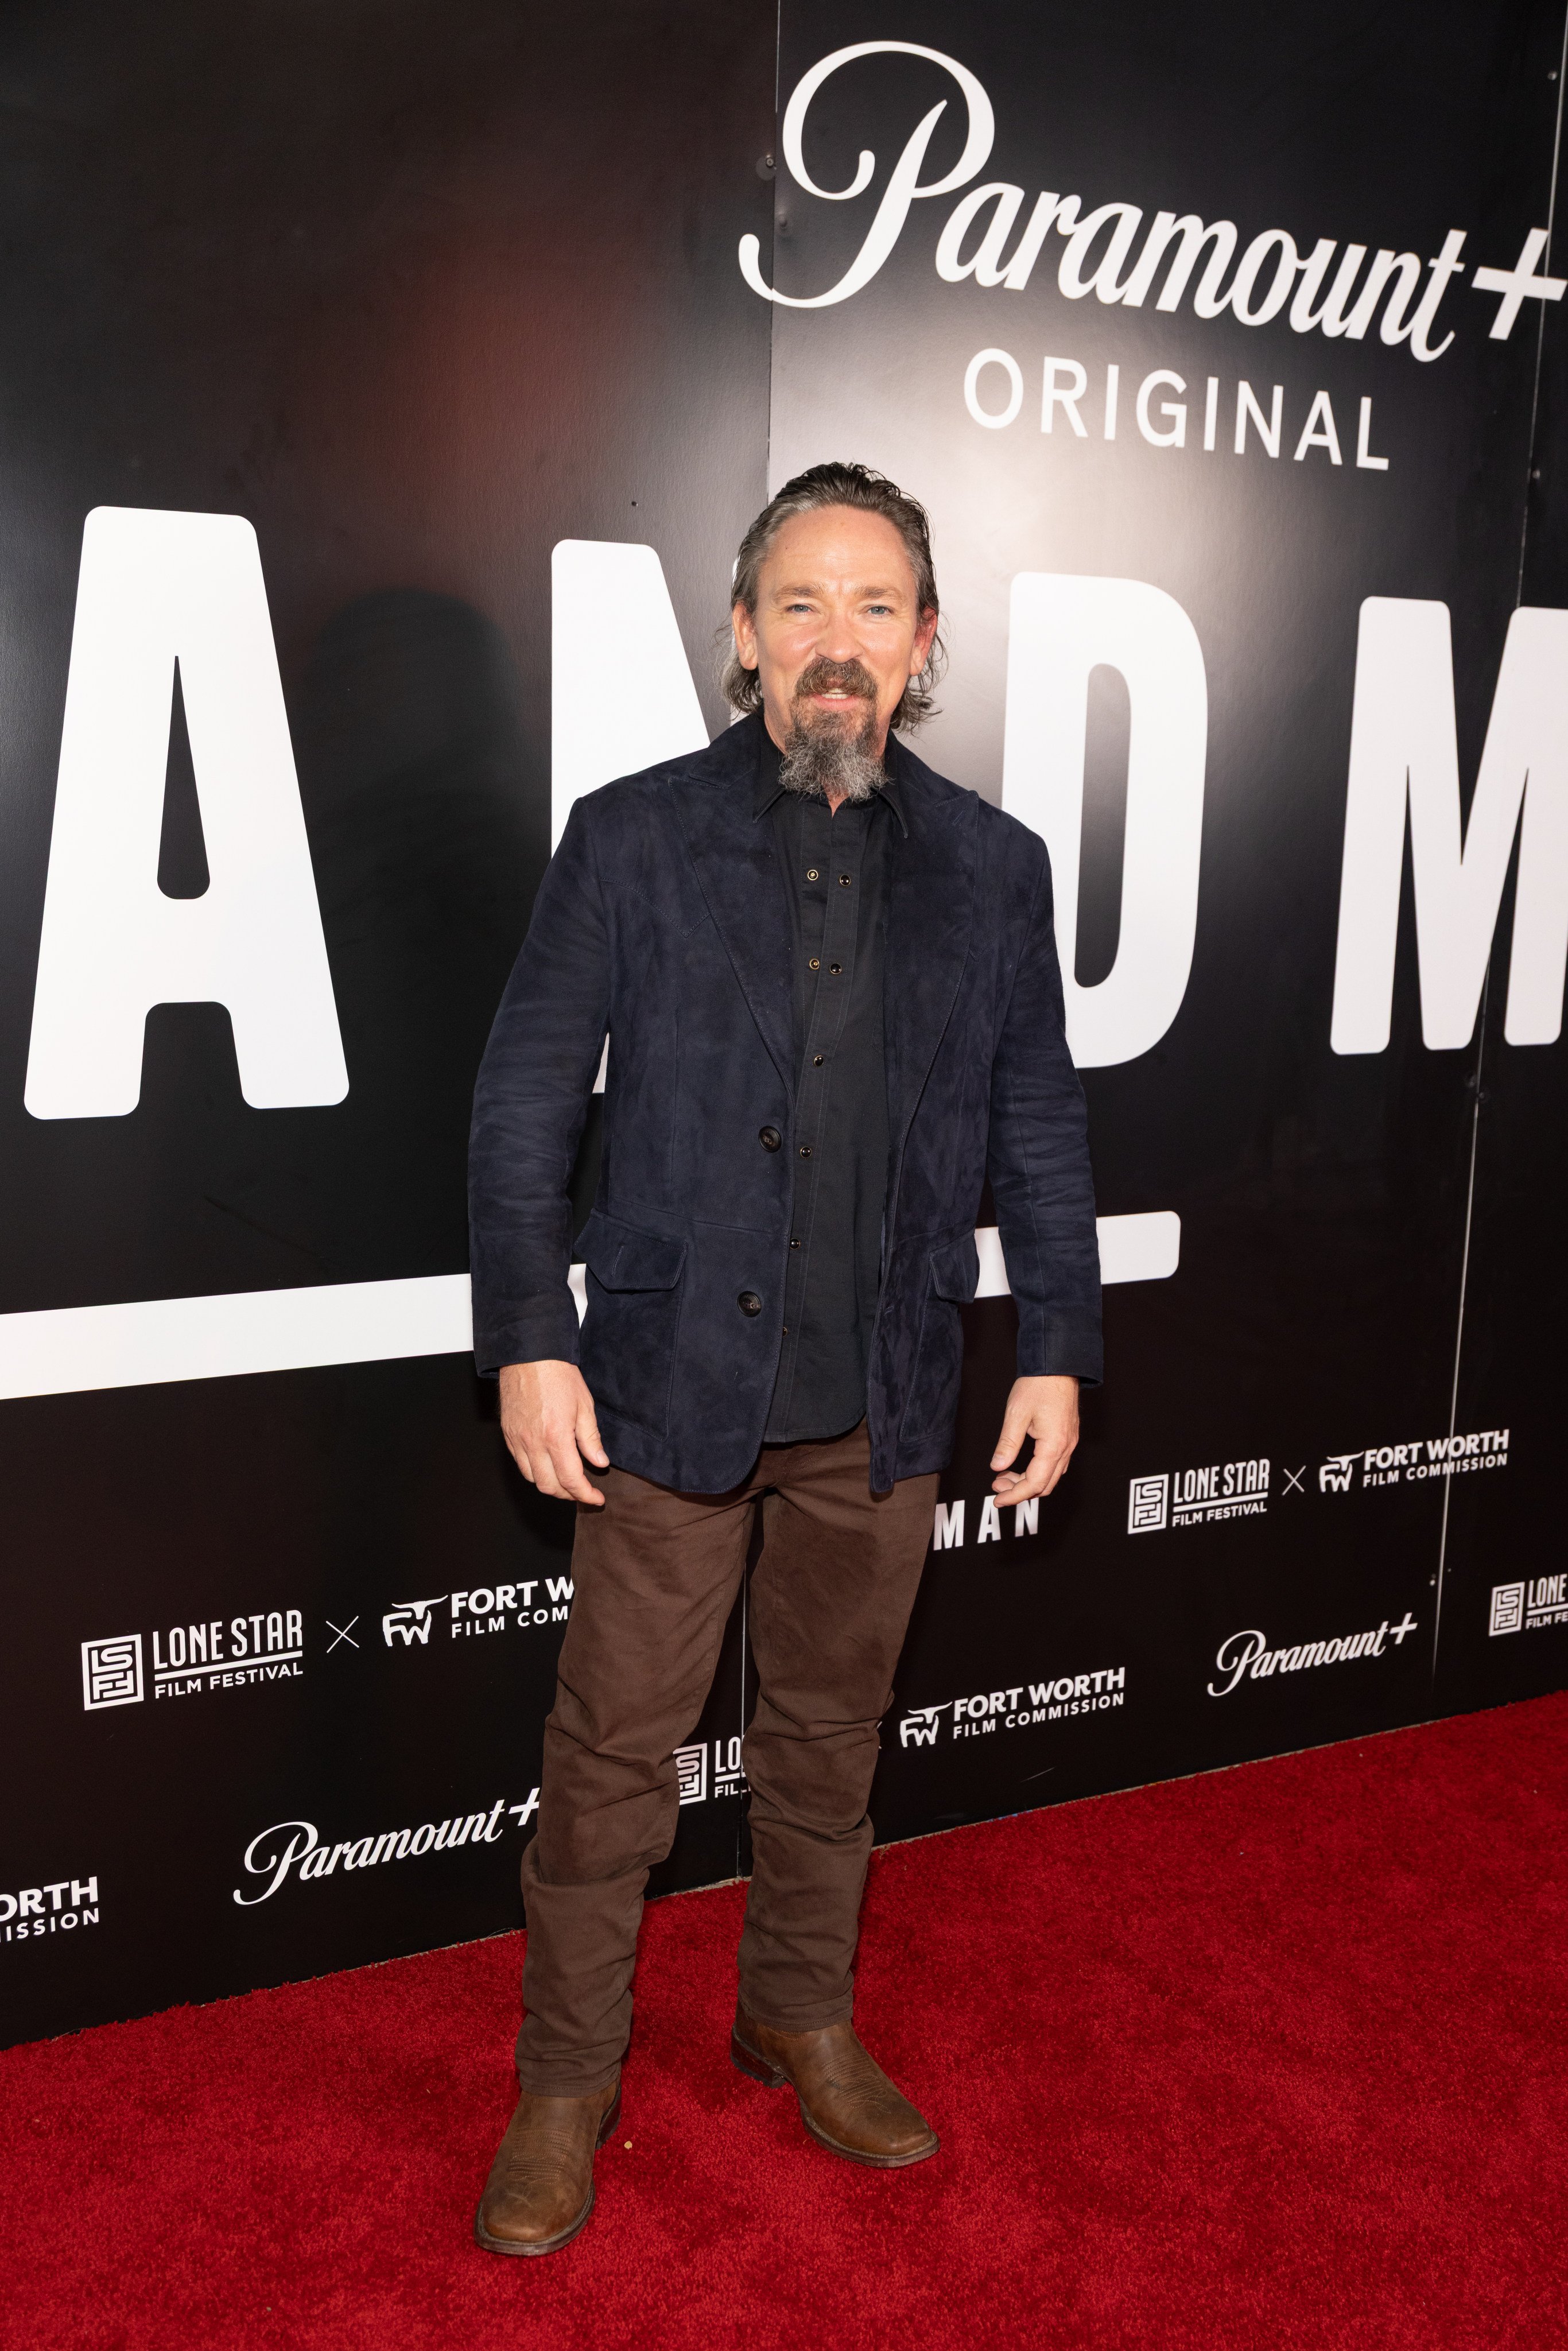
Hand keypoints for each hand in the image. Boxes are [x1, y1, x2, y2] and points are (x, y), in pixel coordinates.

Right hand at [498, 1360, 609, 1505]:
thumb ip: (591, 1439)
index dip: (585, 1495)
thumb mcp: (584, 1406)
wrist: (529, 1355)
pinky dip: (535, 1471)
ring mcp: (517, 1440)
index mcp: (556, 1437)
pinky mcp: (507, 1434)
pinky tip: (547, 1465)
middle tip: (583, 1491)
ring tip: (566, 1480)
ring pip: (532, 1478)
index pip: (571, 1480)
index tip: (596, 1498)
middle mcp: (533, 1443)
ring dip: (551, 1485)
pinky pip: (520, 1463)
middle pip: (549, 1486)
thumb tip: (600, 1462)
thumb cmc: (558, 1375)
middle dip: (569, 1495)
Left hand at [990, 1374, 1078, 1503]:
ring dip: (1028, 1482)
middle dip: (1020, 1491)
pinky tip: (1021, 1465)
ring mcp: (1069, 1443)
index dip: (1015, 1495)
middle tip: (997, 1487)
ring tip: (1004, 1476)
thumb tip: (997, 1466)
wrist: (1058, 1365)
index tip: (998, 1499)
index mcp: (1054, 1445)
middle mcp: (1066, 1448)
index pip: (1035, 1483)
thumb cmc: (1038, 1385)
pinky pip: (1055, 1464)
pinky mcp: (1068, 1437)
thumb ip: (1007, 1444)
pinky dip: (1037, 1471)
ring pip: (1051, 1476)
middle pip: (1045, 1485)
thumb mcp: (1016, 1414)